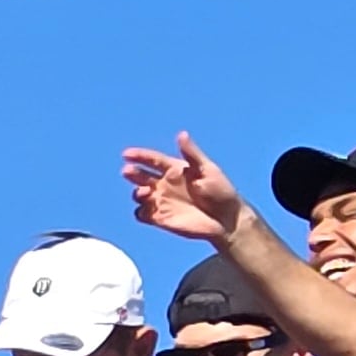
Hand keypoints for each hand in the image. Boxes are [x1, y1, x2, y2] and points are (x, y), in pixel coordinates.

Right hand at [122, 132, 249, 245]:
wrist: (228, 220)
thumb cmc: (222, 192)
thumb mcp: (208, 170)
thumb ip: (192, 154)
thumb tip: (182, 134)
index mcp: (175, 169)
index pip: (152, 160)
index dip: (139, 156)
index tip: (127, 154)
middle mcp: (166, 184)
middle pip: (141, 176)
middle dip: (132, 173)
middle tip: (129, 171)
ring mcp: (163, 201)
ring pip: (139, 194)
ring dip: (137, 193)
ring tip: (146, 193)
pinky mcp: (162, 219)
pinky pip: (142, 214)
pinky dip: (140, 211)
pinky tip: (148, 209)